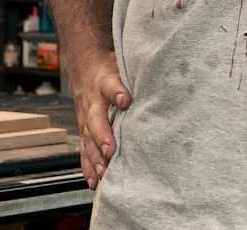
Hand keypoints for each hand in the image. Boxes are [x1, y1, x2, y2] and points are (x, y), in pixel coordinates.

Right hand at [65, 49, 129, 188]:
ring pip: (87, 138)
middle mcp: (92, 102)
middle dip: (102, 137)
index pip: (111, 86)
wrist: (83, 67)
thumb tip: (164, 81)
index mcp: (104, 83)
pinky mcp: (84, 131)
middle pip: (95, 119)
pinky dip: (87, 166)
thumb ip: (138, 76)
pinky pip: (83, 149)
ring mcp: (85, 118)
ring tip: (102, 174)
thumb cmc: (109, 69)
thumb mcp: (123, 65)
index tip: (125, 100)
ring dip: (94, 157)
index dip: (118, 92)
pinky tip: (93, 182)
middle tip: (111, 152)